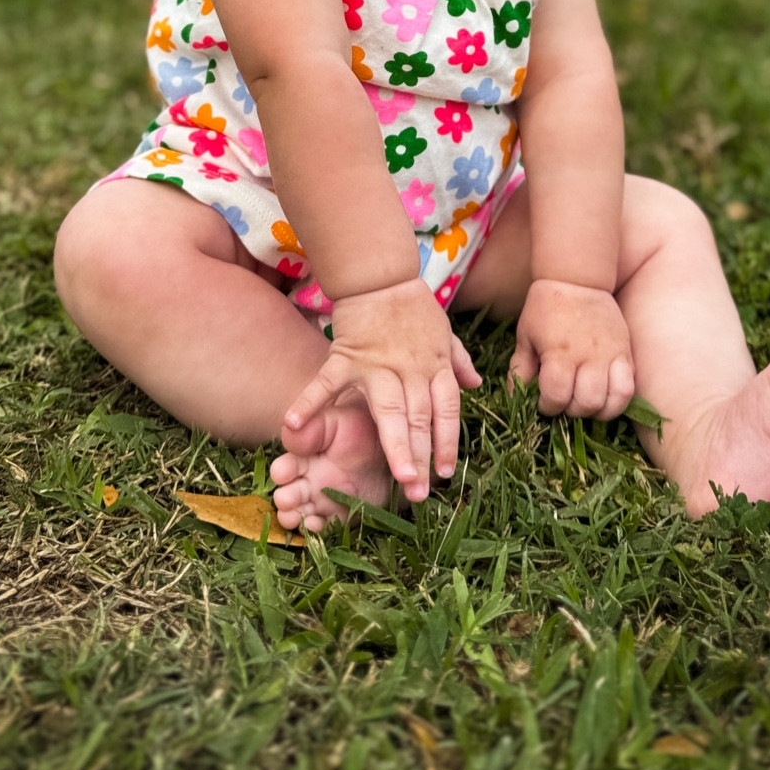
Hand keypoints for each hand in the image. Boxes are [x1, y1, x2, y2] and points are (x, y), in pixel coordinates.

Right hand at [283, 279, 481, 500]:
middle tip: (421, 493)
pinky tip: (293, 425)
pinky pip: (326, 383)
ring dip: (395, 443)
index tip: (445, 473)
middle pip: (419, 417)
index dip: (447, 441)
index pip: (445, 410)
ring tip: (399, 477)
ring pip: (388, 409)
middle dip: (421, 456)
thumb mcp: (444, 332)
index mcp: (434, 365)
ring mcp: (377, 364)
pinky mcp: (346, 357)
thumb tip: (476, 385)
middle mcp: (410, 369)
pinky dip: (309, 401)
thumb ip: (458, 361)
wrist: (380, 275)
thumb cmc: (413, 307)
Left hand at [510, 278, 634, 419]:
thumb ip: (520, 370)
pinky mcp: (626, 352)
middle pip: (586, 402)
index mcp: (558, 351)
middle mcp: (588, 355)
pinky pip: (629, 387)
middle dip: (572, 410)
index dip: (548, 406)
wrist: (578, 279)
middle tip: (565, 400)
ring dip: (598, 410)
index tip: (544, 401)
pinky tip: (604, 397)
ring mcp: (611, 354)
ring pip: (613, 400)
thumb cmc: (546, 308)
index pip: (556, 395)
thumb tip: (513, 398)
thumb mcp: (526, 336)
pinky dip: (618, 400)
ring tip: (586, 402)